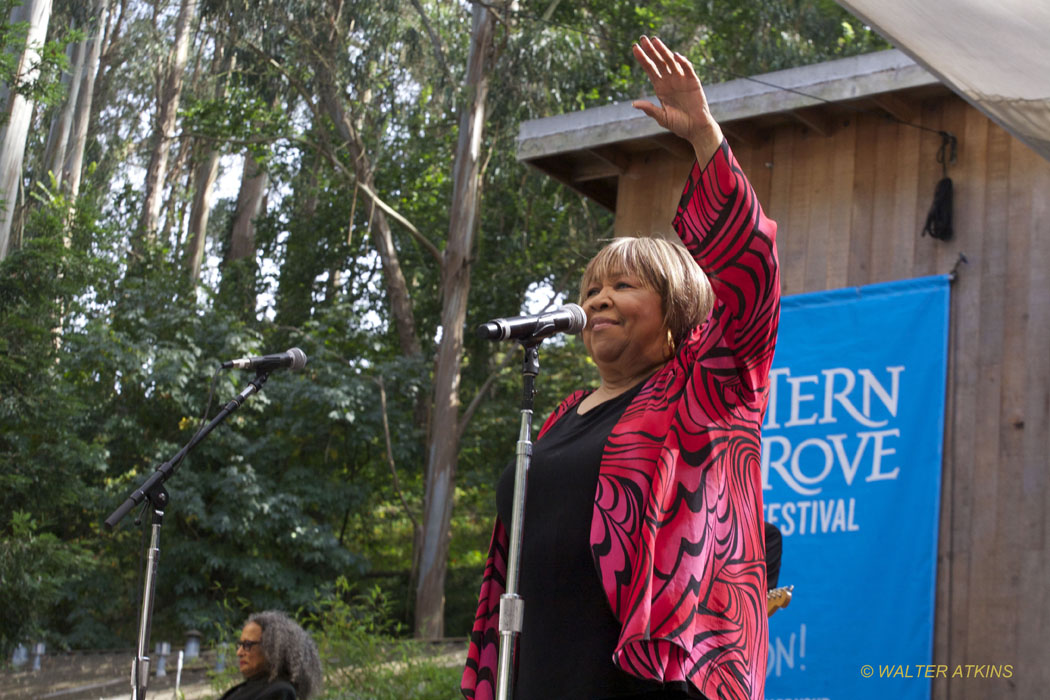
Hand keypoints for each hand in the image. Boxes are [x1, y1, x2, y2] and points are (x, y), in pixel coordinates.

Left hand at [631, 36, 722, 163]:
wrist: (696, 129)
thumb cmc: (679, 124)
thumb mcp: (662, 117)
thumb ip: (650, 109)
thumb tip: (634, 104)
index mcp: (660, 87)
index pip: (650, 69)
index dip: (642, 58)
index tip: (634, 48)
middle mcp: (670, 80)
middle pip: (658, 62)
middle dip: (650, 50)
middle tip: (642, 38)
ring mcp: (681, 80)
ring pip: (671, 62)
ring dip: (663, 51)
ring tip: (655, 41)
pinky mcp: (693, 82)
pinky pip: (687, 69)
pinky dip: (682, 62)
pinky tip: (675, 56)